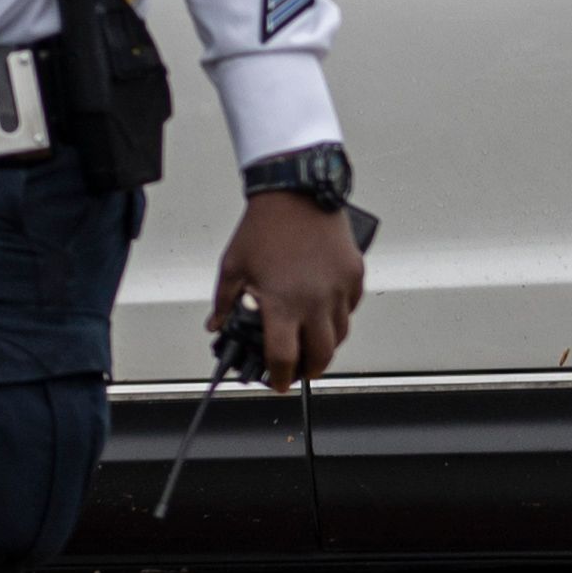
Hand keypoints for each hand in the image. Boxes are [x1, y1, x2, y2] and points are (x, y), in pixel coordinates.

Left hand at [213, 189, 369, 392]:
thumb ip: (224, 302)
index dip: (280, 377)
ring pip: (340, 334)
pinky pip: (351, 307)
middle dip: (309, 370)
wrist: (296, 191)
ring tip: (312, 341)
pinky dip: (340, 315)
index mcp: (282, 303)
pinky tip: (325, 309)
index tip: (278, 382)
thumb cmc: (264, 226)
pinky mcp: (353, 274)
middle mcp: (314, 300)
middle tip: (299, 369)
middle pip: (320, 356)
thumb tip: (218, 325)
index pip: (284, 358)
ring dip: (326, 344)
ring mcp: (338, 288)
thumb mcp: (233, 266)